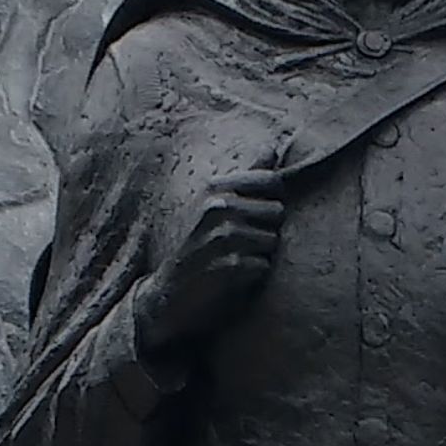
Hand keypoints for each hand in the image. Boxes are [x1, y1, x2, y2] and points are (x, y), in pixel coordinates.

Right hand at [133, 149, 284, 354]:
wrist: (168, 297)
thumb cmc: (200, 249)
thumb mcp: (214, 206)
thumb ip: (246, 178)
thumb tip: (273, 148)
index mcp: (216, 188)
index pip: (272, 180)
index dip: (272, 200)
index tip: (256, 215)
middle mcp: (218, 207)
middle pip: (277, 211)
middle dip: (268, 230)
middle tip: (243, 244)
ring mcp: (222, 236)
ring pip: (273, 240)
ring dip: (261, 254)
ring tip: (237, 260)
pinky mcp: (228, 265)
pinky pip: (264, 265)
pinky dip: (255, 275)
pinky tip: (234, 277)